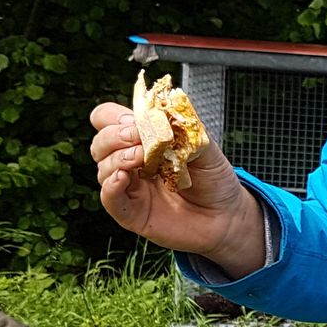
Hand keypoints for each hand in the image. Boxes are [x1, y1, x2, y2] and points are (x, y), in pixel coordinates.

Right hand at [89, 100, 264, 276]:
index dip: (114, 117)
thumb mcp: (203, 144)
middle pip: (100, 143)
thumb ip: (181, 127)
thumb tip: (161, 111)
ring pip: (103, 168)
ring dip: (118, 157)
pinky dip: (111, 186)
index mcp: (142, 140)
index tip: (136, 120)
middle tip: (138, 137)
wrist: (226, 214)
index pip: (108, 121)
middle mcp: (131, 163)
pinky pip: (109, 198)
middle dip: (115, 135)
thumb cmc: (214, 179)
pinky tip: (122, 177)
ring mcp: (129, 188)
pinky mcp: (131, 213)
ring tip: (142, 157)